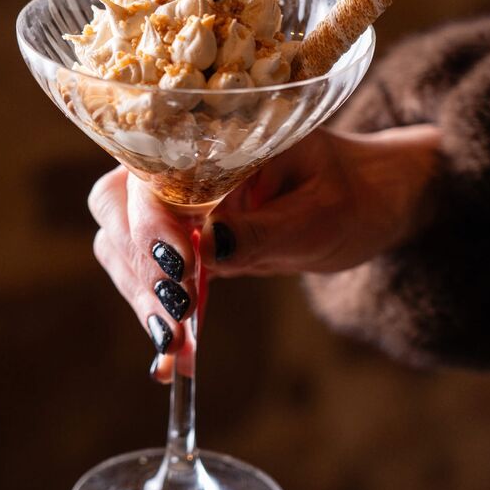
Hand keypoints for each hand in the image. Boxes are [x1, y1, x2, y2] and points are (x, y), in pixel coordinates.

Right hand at [88, 124, 440, 377]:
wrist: (370, 200)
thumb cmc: (354, 195)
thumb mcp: (319, 215)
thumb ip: (263, 231)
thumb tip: (204, 250)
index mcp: (216, 133)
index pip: (154, 168)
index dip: (154, 220)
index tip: (182, 268)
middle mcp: (183, 161)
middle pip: (119, 205)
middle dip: (139, 263)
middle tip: (174, 315)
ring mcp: (178, 200)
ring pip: (123, 243)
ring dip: (140, 294)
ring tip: (172, 345)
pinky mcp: (184, 236)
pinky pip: (149, 269)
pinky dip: (151, 309)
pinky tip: (169, 355)